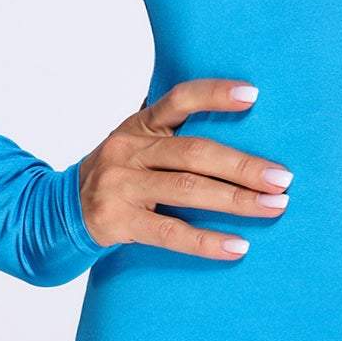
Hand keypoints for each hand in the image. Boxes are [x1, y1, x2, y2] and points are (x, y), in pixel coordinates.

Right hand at [76, 77, 291, 258]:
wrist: (58, 211)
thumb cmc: (119, 174)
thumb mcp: (136, 143)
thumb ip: (173, 134)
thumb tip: (245, 126)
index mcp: (139, 124)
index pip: (179, 99)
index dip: (215, 94)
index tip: (254, 95)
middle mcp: (128, 149)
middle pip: (194, 152)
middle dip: (244, 166)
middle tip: (283, 178)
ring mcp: (120, 185)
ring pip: (187, 190)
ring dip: (237, 200)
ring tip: (274, 206)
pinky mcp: (117, 221)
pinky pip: (170, 233)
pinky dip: (207, 241)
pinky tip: (238, 246)